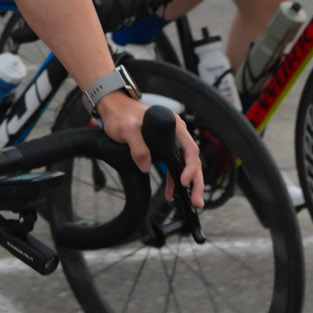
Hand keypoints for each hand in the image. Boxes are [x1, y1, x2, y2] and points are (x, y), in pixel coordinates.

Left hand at [93, 91, 203, 208]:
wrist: (115, 110)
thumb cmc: (123, 115)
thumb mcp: (128, 129)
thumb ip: (137, 146)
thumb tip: (146, 167)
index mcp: (175, 127)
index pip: (190, 149)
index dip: (190, 167)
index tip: (184, 181)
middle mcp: (177, 135)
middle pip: (192, 160)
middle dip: (197, 182)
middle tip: (197, 201)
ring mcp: (172, 142)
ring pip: (186, 166)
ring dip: (190, 185)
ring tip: (192, 203)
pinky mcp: (164, 149)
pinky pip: (174, 167)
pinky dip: (175, 181)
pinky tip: (172, 194)